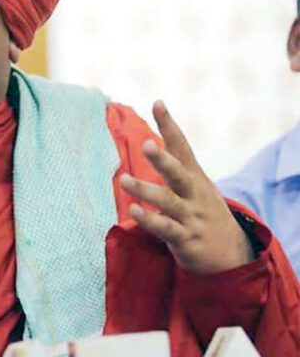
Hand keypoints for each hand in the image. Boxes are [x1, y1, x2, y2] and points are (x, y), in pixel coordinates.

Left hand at [119, 101, 253, 273]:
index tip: (157, 103)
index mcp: (194, 176)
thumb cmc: (202, 211)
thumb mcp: (194, 184)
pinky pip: (166, 229)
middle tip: (147, 144)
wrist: (232, 253)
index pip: (181, 146)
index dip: (169, 125)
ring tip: (124, 179)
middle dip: (162, 159)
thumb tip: (154, 137)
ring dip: (145, 190)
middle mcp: (193, 193)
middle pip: (178, 173)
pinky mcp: (186, 239)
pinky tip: (133, 211)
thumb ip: (175, 163)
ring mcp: (191, 216)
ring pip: (167, 201)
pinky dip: (150, 220)